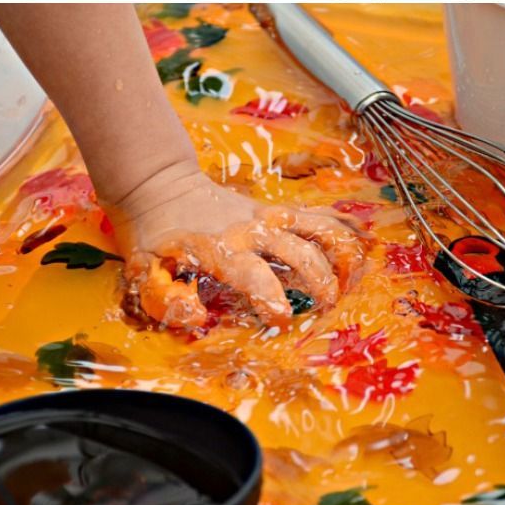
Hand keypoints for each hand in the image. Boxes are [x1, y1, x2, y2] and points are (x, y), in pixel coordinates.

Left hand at [108, 165, 363, 331]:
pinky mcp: (274, 210)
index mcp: (222, 248)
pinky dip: (341, 229)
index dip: (273, 298)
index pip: (255, 274)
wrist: (157, 184)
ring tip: (354, 281)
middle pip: (300, 250)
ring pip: (317, 226)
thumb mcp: (144, 272)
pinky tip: (360, 250)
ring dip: (341, 252)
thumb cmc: (153, 236)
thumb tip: (199, 317)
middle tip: (326, 307)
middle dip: (320, 279)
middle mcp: (251, 230)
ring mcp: (267, 216)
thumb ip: (166, 300)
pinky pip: (315, 215)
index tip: (284, 319)